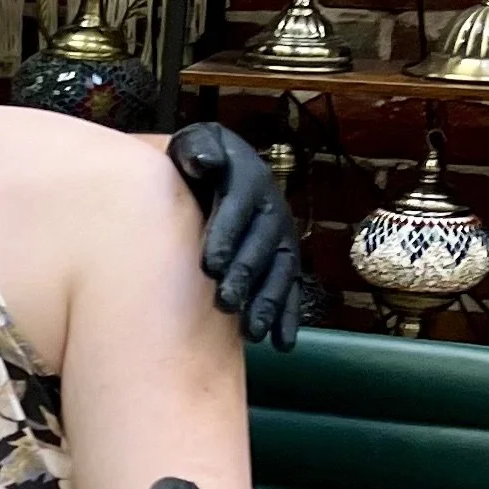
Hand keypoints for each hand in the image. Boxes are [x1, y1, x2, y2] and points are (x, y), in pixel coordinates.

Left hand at [164, 122, 302, 349]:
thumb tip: (202, 162)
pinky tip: (281, 345)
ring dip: (268, 302)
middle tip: (224, 302)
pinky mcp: (286, 262)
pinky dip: (288, 317)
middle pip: (261, 245)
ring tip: (252, 331)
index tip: (208, 264)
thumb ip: (198, 150)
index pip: (239, 206)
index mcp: (248, 181)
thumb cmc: (202, 159)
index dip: (226, 234)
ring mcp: (282, 239)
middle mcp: (271, 211)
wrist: (229, 169)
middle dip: (245, 275)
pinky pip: (291, 290)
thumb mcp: (197, 143)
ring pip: (280, 272)